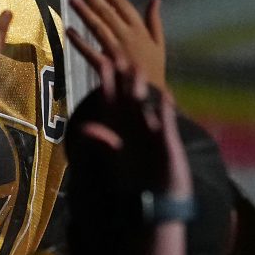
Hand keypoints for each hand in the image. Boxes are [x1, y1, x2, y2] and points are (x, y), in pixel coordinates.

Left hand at [67, 0, 166, 91]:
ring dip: (84, 13)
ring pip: (97, 27)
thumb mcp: (159, 44)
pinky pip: (90, 52)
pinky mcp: (107, 66)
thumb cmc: (153, 69)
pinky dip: (79, 41)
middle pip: (107, 13)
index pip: (123, 6)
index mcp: (141, 32)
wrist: (149, 97)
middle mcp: (128, 38)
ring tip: (72, 0)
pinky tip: (69, 30)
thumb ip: (155, 21)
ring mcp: (117, 52)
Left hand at [72, 47, 190, 202]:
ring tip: (139, 68)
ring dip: (142, 88)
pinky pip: (166, 121)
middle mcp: (134, 126)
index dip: (107, 82)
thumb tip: (86, 128)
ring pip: (145, 105)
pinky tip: (165, 95)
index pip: (111, 101)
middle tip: (120, 55)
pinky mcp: (168, 141)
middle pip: (127, 97)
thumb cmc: (134, 181)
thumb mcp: (117, 160)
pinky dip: (165, 110)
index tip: (103, 62)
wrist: (157, 200)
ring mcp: (152, 131)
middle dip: (124, 77)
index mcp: (119, 130)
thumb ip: (104, 142)